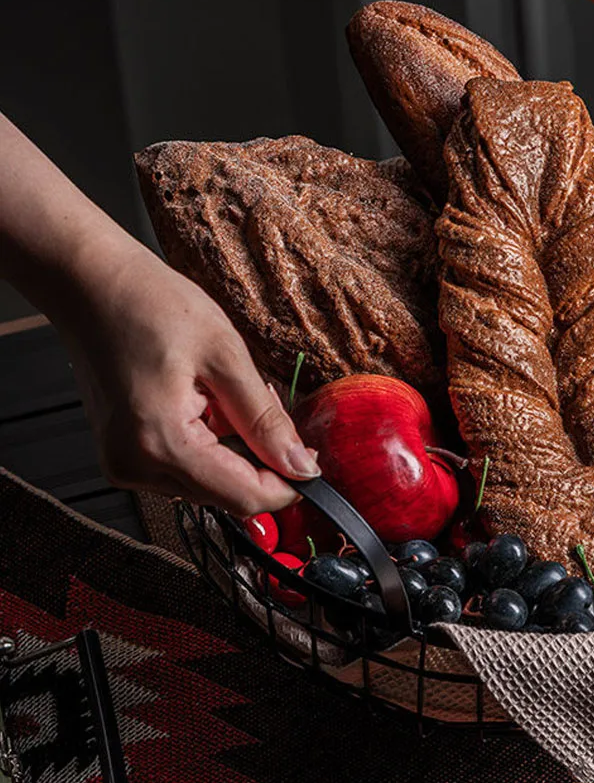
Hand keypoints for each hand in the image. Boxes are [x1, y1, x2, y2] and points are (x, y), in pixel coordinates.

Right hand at [61, 240, 319, 516]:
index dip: (287, 486)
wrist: (91, 286)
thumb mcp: (227, 357)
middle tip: (267, 403)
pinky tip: (207, 402)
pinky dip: (210, 445)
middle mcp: (135, 467)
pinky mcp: (124, 456)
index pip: (243, 496)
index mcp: (161, 443)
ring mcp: (125, 465)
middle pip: (227, 495)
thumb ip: (265, 420)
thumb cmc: (151, 306)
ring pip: (208, 484)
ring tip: (226, 393)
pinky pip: (186, 468)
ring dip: (235, 451)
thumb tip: (300, 466)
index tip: (313, 462)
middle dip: (261, 460)